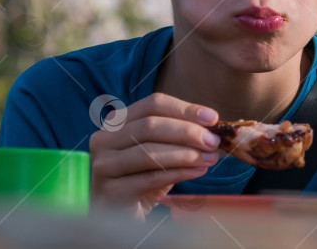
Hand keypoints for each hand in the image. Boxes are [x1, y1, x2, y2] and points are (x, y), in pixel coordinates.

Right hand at [88, 92, 220, 218]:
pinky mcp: (109, 191)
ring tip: (211, 158)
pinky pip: (150, 178)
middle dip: (188, 132)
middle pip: (150, 126)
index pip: (153, 104)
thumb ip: (180, 134)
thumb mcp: (161, 148)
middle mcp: (104, 139)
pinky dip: (178, 173)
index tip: (213, 118)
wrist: (122, 213)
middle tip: (214, 142)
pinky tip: (198, 171)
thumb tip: (212, 127)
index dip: (185, 109)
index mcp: (117, 121)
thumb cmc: (144, 175)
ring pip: (150, 153)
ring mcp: (103, 165)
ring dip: (186, 154)